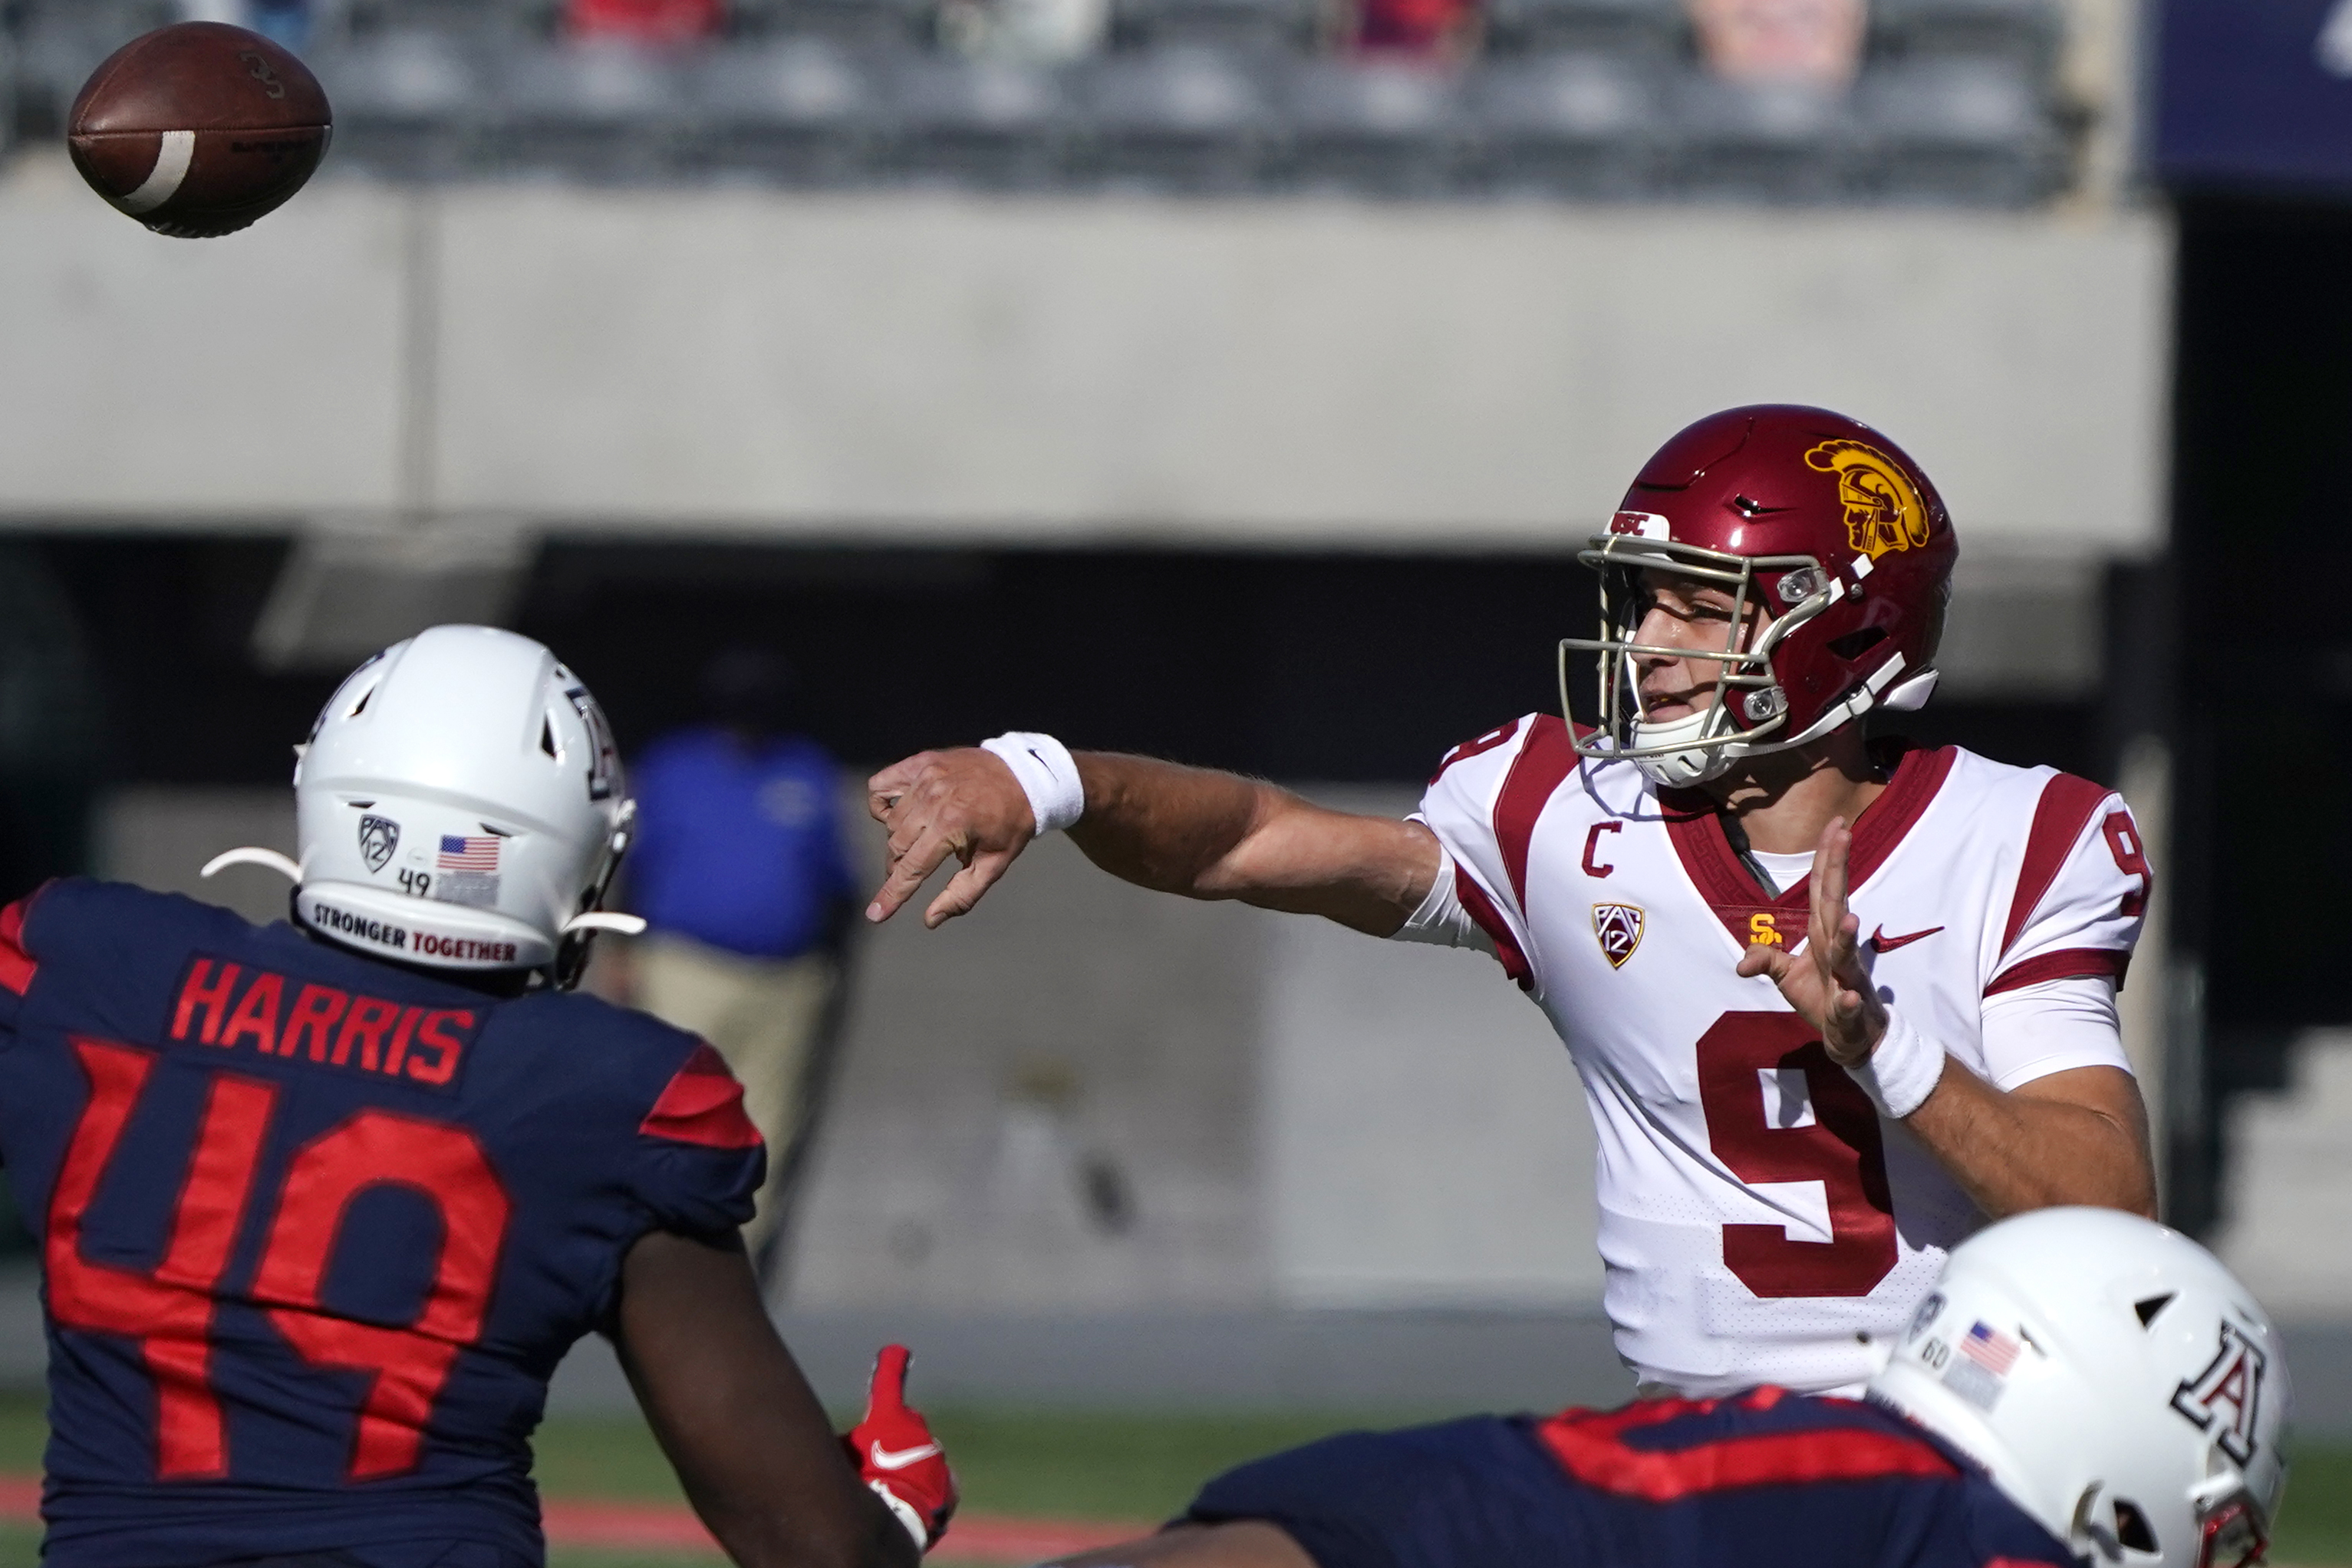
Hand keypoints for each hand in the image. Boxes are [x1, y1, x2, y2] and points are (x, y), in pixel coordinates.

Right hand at [843, 1344, 956, 1552]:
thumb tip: (855, 1449)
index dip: (890, 1366)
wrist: (900, 1521)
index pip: (887, 1384)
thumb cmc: (864, 1485)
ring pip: (921, 1458)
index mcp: (890, 1419)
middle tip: (878, 1461)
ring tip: (889, 1494)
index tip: (897, 1350)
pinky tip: (909, 1507)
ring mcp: (937, 1458)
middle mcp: (918, 1431)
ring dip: (908, 1469)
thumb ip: (851, 1446)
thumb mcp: (844, 1457)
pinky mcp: (949, 1486)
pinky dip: (924, 1491)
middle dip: (895, 1437)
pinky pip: (935, 1483)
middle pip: (908, 1426)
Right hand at [866, 749, 1036, 928]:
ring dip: (899, 840)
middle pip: (896, 848)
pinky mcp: (920, 762)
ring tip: (925, 839)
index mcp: (952, 825)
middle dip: (901, 868)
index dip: (892, 895)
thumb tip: (930, 920)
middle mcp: (933, 799)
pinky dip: (881, 803)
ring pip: (891, 822)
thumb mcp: (995, 863)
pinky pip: (881, 785)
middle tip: (919, 869)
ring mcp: (924, 777)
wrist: (1025, 775)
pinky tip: (901, 813)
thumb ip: (963, 894)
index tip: (875, 915)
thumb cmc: (1011, 823)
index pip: (912, 869)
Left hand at [1734, 816, 1886, 1066]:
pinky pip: (1850, 1004)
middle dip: (1839, 870)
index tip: (1835, 824)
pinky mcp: (1849, 1011)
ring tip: (1850, 916)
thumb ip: (1766, 959)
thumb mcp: (1787, 977)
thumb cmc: (1823, 998)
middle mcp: (1838, 949)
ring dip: (1848, 937)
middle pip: (1835, 905)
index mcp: (1824, 936)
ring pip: (1847, 954)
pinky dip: (1850, 1001)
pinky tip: (1849, 996)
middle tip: (1844, 833)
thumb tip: (1740, 960)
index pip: (1823, 890)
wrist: (1850, 1038)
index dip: (1827, 858)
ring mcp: (1847, 979)